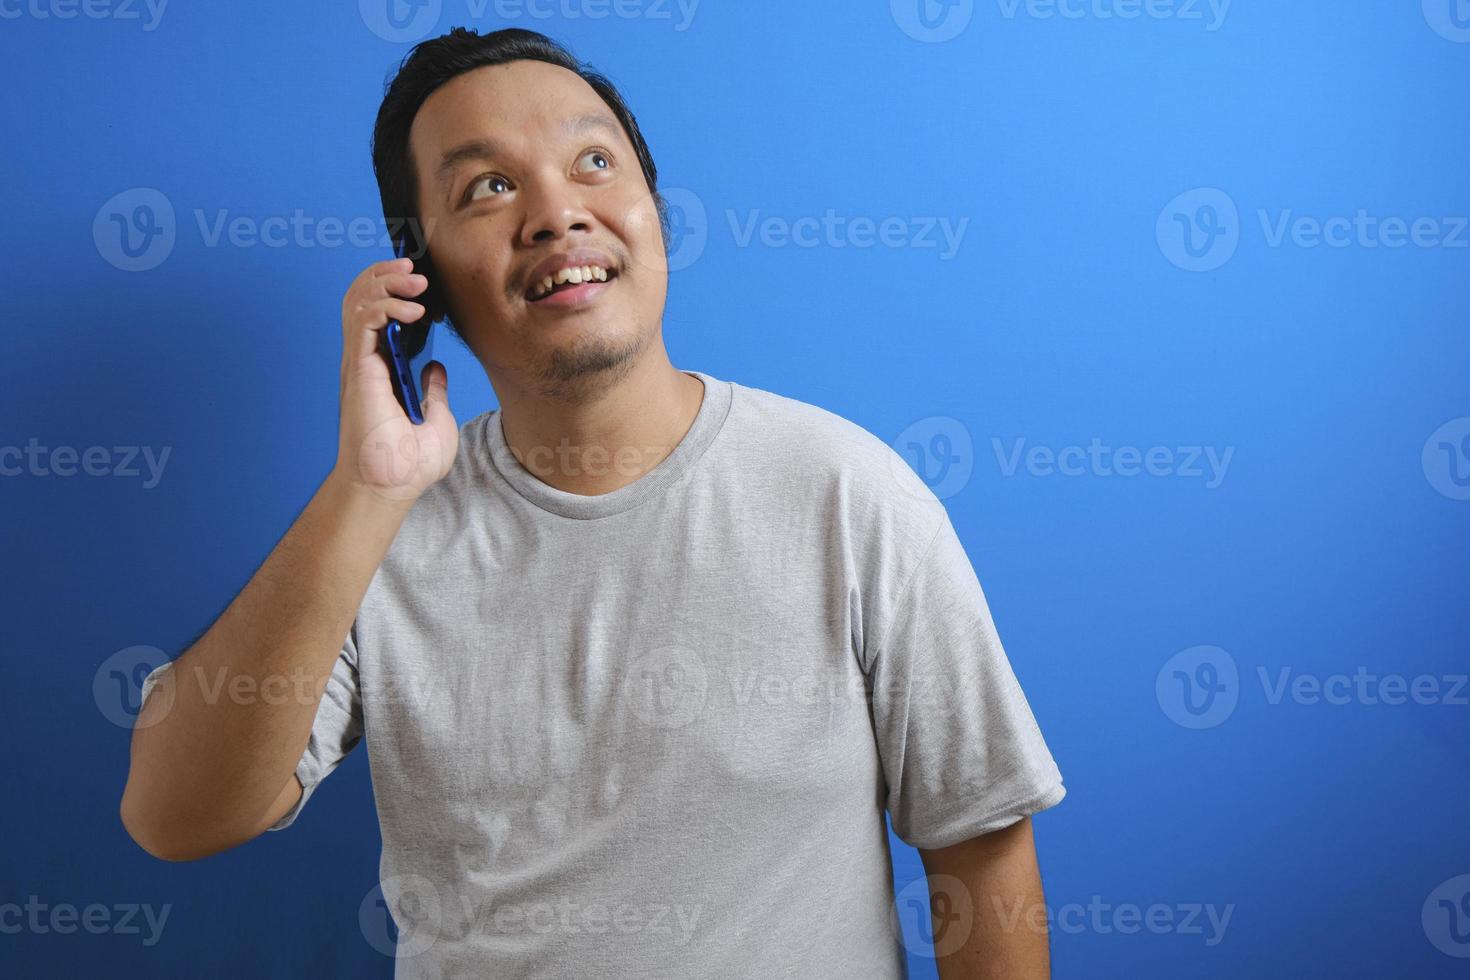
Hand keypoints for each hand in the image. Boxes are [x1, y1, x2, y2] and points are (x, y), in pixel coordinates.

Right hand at [332, 257, 458, 503]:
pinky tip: (412, 310)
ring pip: (358, 300)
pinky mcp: (359, 369)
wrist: (391, 487)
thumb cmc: (408, 465)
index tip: (423, 282)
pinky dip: (386, 305)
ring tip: (415, 280)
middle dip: (386, 274)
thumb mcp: (436, 420)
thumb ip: (434, 392)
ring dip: (385, 280)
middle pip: (362, 297)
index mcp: (382, 369)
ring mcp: (360, 363)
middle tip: (416, 269)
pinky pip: (363, 321)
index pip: (378, 313)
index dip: (394, 289)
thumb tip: (434, 370)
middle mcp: (366, 361)